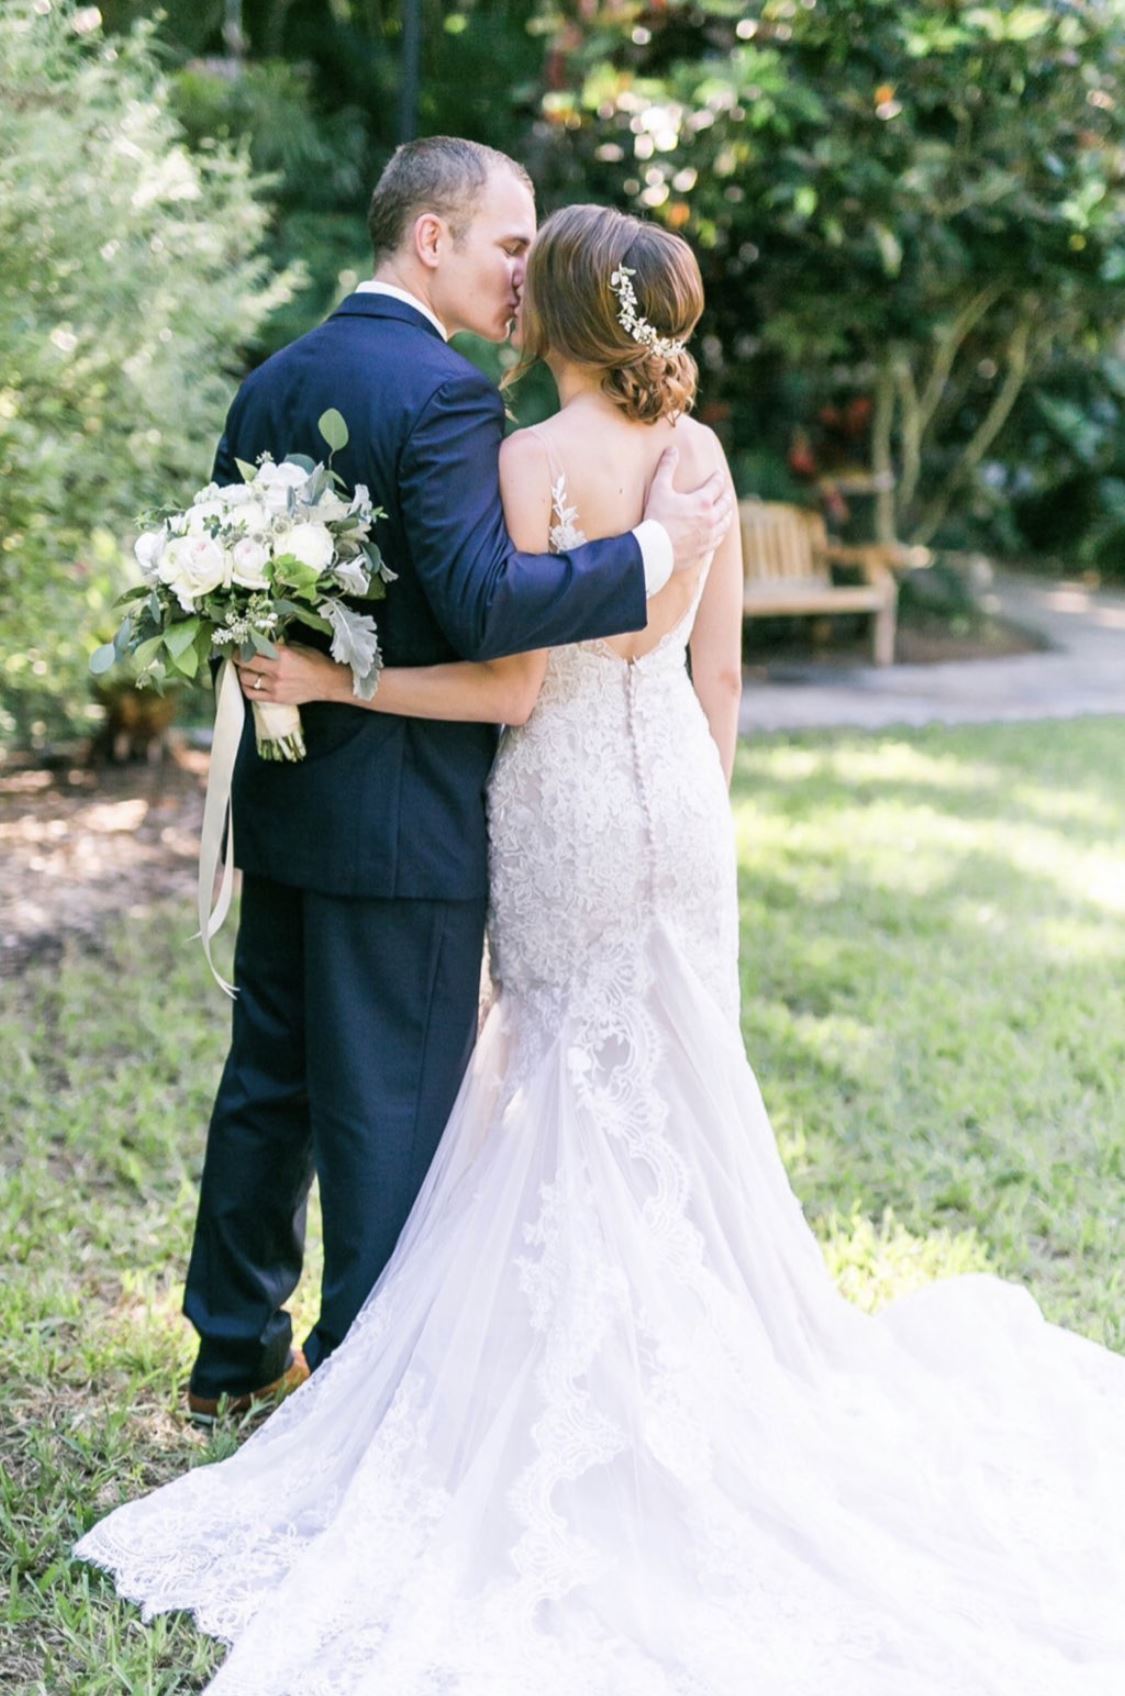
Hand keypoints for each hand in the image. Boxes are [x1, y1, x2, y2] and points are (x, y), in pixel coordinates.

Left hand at [235, 644, 344, 706]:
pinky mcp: (275, 698)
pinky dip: (246, 687)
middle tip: (238, 656)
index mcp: (282, 653)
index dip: (245, 645)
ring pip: (246, 678)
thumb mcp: (298, 647)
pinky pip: (252, 694)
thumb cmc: (316, 662)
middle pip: (246, 662)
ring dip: (242, 672)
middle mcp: (276, 670)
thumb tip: (264, 643)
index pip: (254, 647)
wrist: (328, 683)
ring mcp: (275, 686)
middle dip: (238, 658)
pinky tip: (248, 683)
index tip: (242, 644)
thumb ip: (279, 645)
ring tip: (245, 669)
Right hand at [643, 446, 732, 572]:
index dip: (718, 477)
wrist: (655, 550)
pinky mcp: (703, 551)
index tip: (718, 474)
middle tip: (726, 493)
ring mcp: (709, 537)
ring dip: (727, 516)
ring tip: (727, 513)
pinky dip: (719, 534)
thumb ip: (667, 468)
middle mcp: (711, 519)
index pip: (716, 485)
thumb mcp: (659, 489)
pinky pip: (717, 541)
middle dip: (726, 496)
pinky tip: (718, 534)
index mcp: (703, 502)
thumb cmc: (657, 518)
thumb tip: (672, 449)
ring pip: (725, 524)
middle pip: (725, 505)